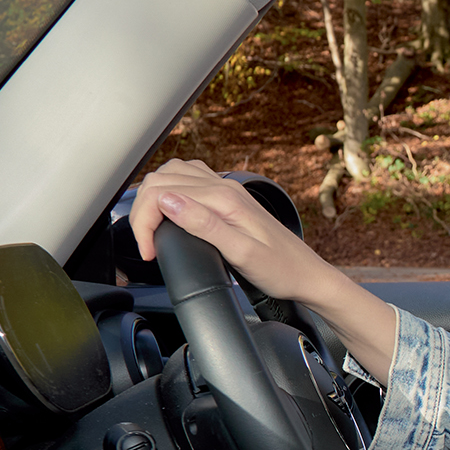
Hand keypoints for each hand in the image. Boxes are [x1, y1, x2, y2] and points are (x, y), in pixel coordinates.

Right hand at [128, 159, 398, 378]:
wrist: (307, 275)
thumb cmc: (280, 270)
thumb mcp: (241, 254)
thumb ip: (203, 225)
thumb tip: (168, 202)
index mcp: (223, 198)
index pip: (161, 193)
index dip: (144, 223)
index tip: (149, 252)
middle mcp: (223, 186)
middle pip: (160, 179)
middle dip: (142, 210)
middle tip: (147, 244)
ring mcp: (226, 189)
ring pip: (171, 174)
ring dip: (152, 197)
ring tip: (153, 229)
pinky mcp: (229, 197)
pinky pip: (189, 178)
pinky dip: (170, 190)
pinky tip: (170, 211)